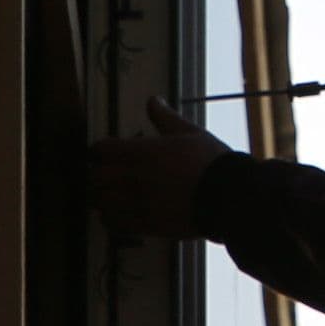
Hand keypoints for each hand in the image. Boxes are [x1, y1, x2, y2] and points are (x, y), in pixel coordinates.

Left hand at [89, 100, 229, 238]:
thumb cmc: (212, 162)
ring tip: (110, 195)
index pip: (101, 149)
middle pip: (95, 177)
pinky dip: (110, 218)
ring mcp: (139, 203)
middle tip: (104, 175)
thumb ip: (165, 118)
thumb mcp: (190, 133)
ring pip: (100, 202)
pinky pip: (114, 223)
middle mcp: (135, 177)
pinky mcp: (146, 225)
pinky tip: (118, 214)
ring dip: (101, 197)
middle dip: (97, 174)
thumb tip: (153, 100)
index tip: (103, 153)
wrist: (229, 196)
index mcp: (143, 151)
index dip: (99, 151)